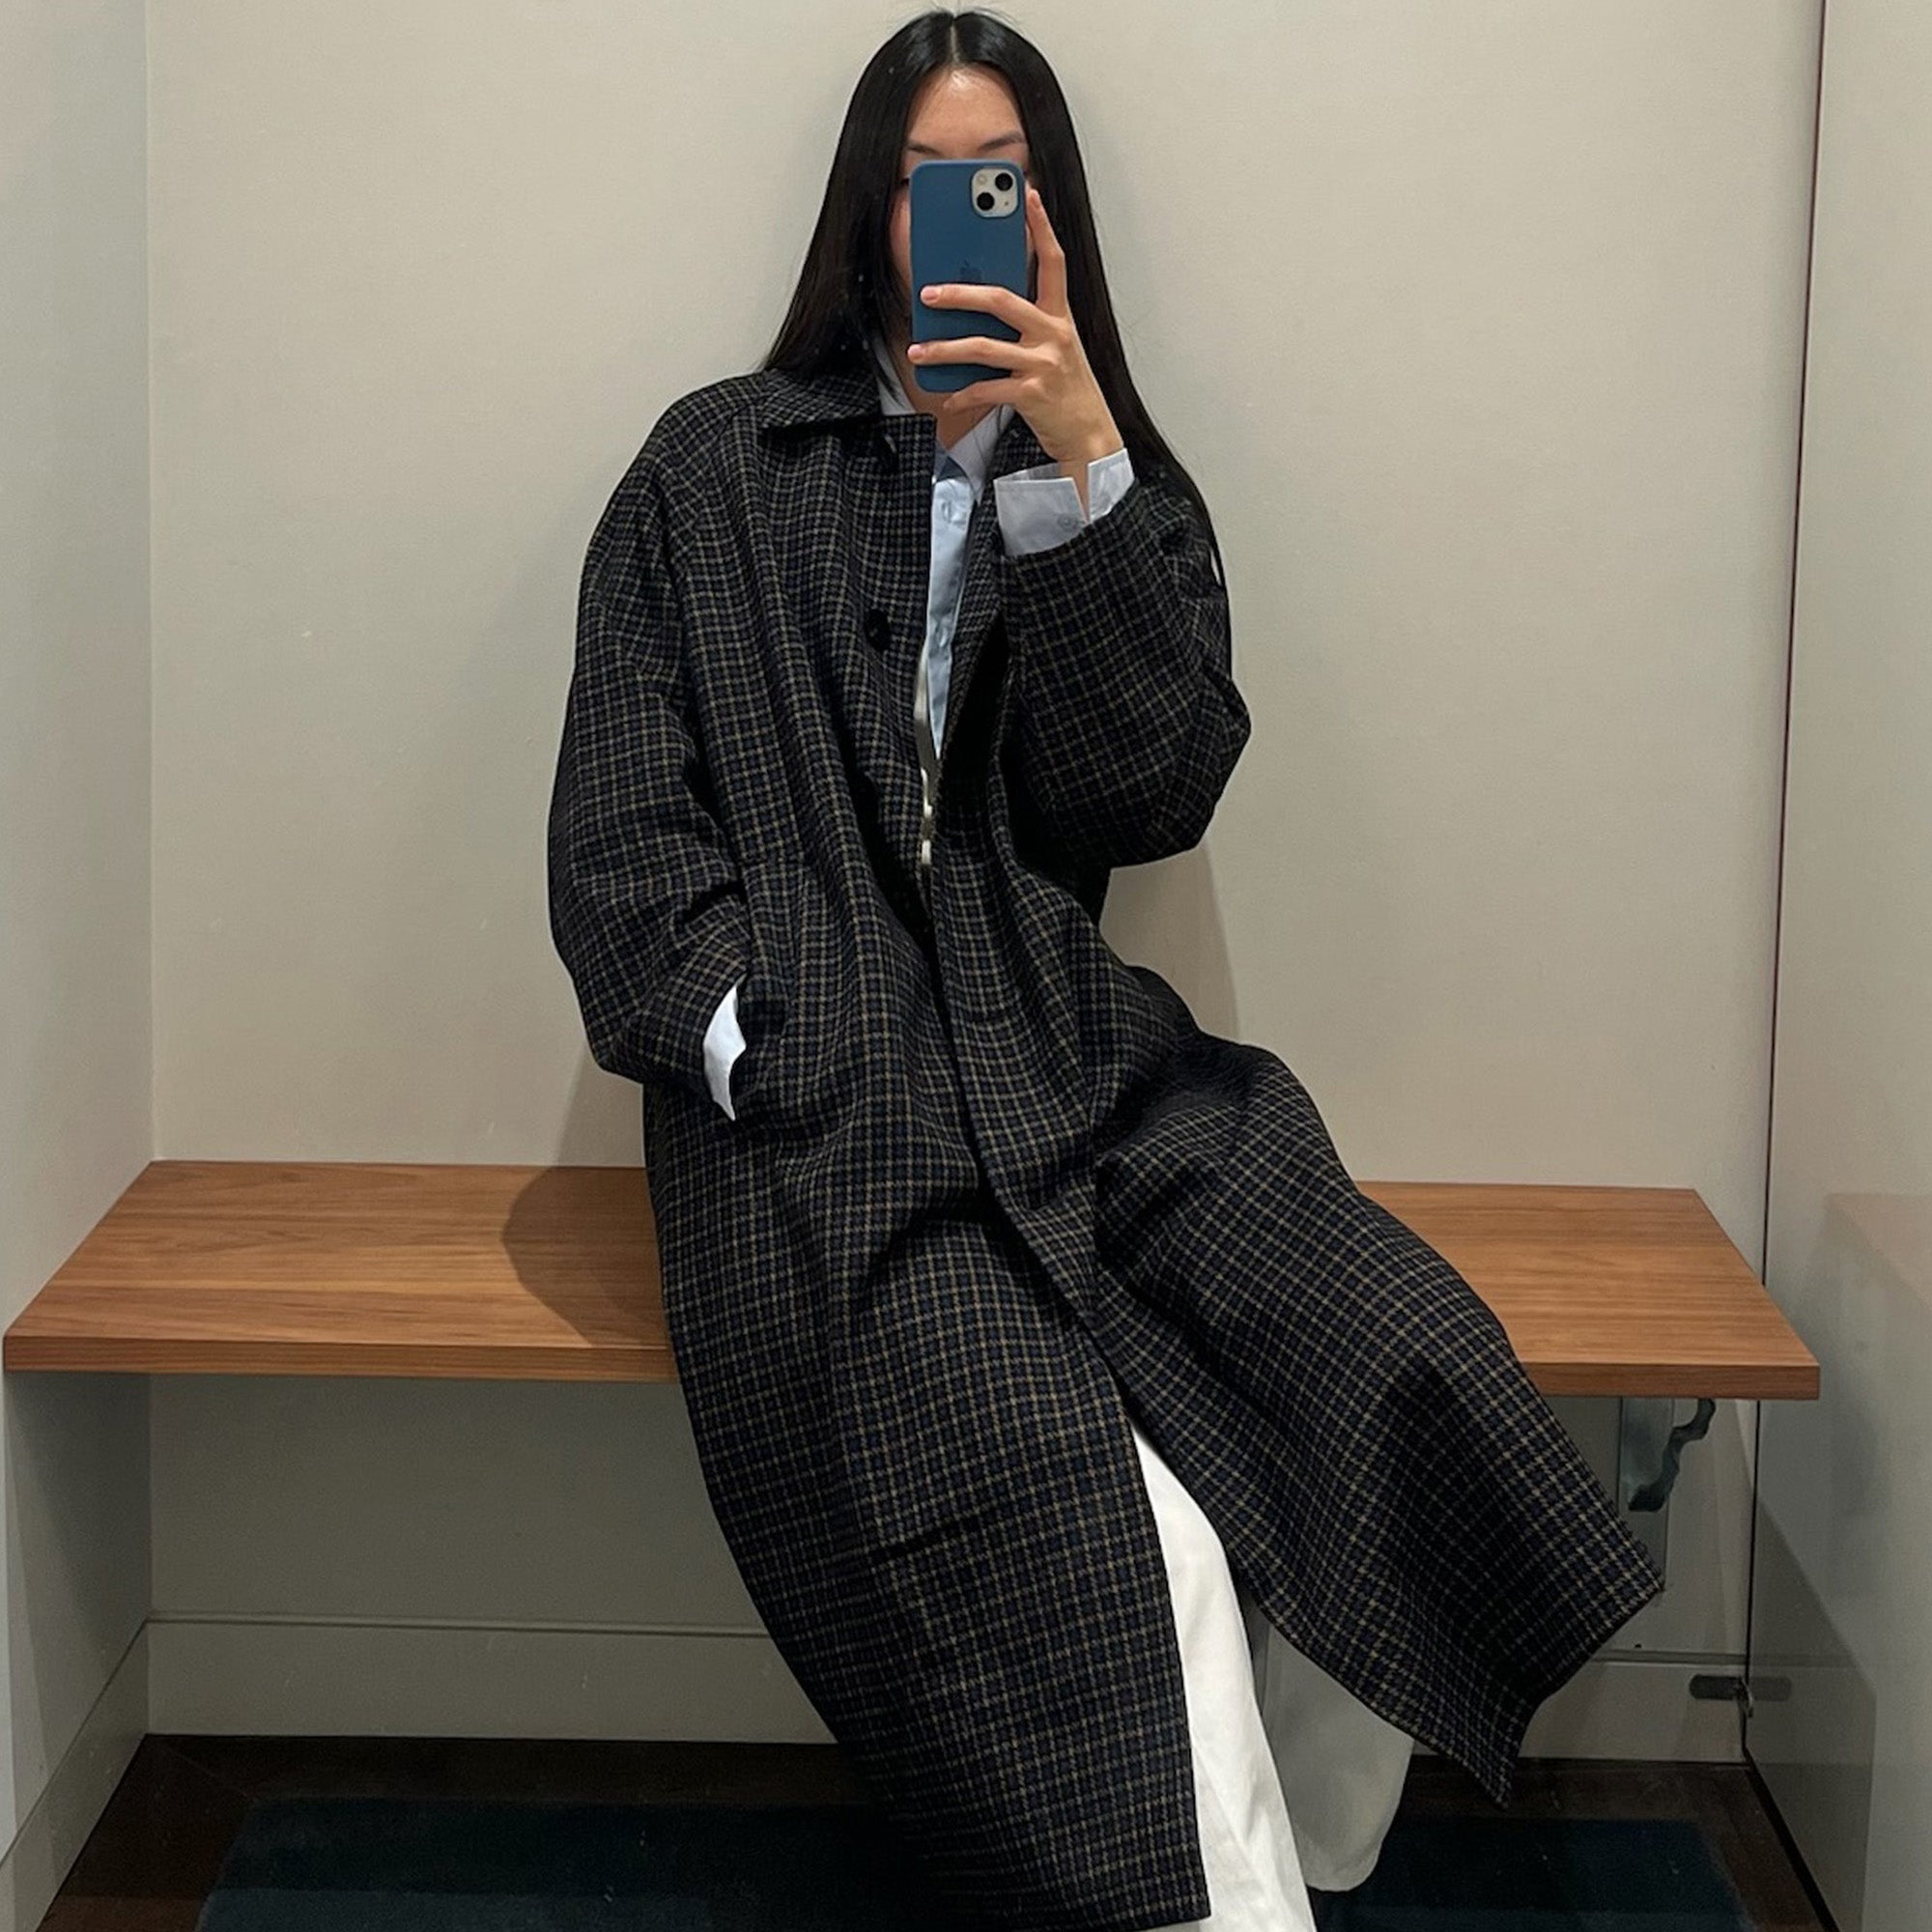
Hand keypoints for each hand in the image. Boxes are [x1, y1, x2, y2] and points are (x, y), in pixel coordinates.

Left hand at [908, 185, 1124, 472]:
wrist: (1089, 435)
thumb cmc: (1066, 390)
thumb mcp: (1055, 348)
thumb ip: (1028, 325)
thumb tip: (979, 309)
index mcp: (1060, 316)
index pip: (1053, 261)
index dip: (1041, 226)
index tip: (1028, 195)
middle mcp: (1054, 334)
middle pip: (1000, 299)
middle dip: (958, 293)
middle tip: (927, 294)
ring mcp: (1043, 363)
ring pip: (982, 347)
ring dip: (944, 349)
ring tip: (917, 351)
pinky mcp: (1032, 394)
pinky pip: (986, 388)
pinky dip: (962, 393)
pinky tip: (947, 396)